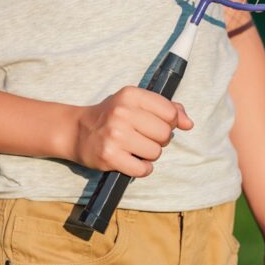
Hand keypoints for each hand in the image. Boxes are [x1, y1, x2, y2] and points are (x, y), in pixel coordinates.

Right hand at [71, 86, 192, 176]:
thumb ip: (165, 109)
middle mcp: (122, 112)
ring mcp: (115, 135)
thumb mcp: (135, 103)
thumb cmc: (111, 116)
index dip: (168, 123)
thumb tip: (188, 123)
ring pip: (155, 153)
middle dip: (158, 140)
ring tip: (134, 149)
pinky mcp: (109, 156)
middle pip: (164, 134)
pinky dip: (142, 169)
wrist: (77, 131)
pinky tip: (131, 161)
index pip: (170, 113)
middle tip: (142, 138)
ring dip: (149, 155)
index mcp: (130, 95)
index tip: (155, 125)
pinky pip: (142, 169)